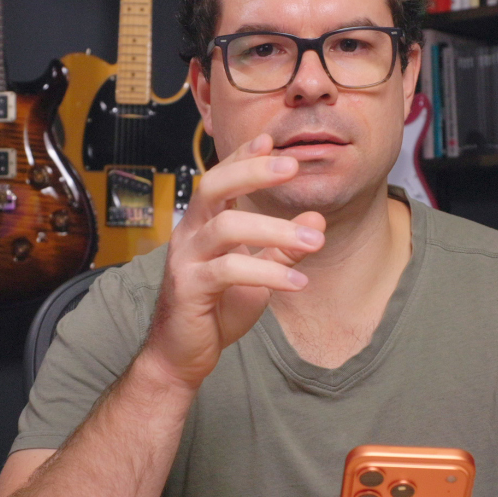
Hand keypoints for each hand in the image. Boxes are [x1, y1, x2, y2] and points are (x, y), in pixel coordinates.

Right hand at [139, 134, 325, 390]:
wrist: (181, 356)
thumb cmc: (214, 310)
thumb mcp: (257, 275)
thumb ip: (282, 248)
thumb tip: (316, 219)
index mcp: (203, 224)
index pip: (220, 178)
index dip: (242, 157)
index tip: (270, 140)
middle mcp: (190, 234)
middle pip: (214, 186)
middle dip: (252, 172)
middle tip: (292, 166)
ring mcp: (186, 259)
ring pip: (226, 226)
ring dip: (275, 229)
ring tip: (316, 239)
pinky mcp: (189, 288)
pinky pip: (229, 271)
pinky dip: (268, 272)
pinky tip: (297, 281)